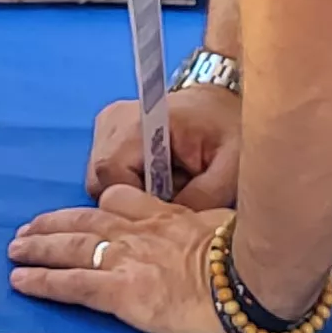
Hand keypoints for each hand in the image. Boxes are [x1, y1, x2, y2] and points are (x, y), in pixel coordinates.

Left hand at [5, 188, 234, 332]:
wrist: (249, 281)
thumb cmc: (250, 257)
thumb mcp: (226, 225)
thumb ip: (207, 226)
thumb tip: (215, 233)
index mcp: (165, 216)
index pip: (121, 200)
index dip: (98, 203)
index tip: (84, 207)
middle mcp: (138, 232)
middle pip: (85, 220)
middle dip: (54, 223)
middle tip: (28, 229)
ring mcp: (125, 260)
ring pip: (71, 246)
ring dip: (39, 246)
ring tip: (15, 249)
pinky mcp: (120, 292)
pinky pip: (71, 284)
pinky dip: (42, 281)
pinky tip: (20, 281)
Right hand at [88, 81, 238, 208]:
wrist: (223, 104)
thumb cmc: (231, 131)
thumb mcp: (231, 169)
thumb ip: (202, 198)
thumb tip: (170, 228)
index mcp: (141, 122)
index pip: (110, 175)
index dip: (133, 202)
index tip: (167, 210)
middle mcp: (115, 120)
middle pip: (100, 181)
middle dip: (134, 200)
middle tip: (174, 197)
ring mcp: (108, 124)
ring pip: (101, 181)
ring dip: (133, 193)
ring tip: (171, 185)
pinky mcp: (109, 132)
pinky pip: (107, 174)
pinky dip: (130, 183)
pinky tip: (160, 178)